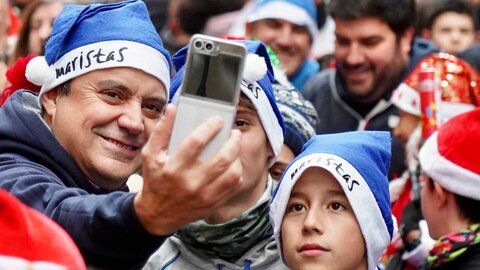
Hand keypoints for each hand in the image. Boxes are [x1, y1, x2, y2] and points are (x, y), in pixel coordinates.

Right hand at [134, 104, 242, 234]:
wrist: (157, 215)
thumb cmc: (155, 180)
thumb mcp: (150, 154)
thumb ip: (161, 131)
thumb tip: (173, 108)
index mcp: (173, 168)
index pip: (196, 143)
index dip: (210, 128)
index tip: (218, 119)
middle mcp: (190, 183)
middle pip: (221, 159)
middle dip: (233, 142)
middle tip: (234, 133)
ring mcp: (204, 195)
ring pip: (232, 174)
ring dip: (237, 157)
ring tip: (235, 147)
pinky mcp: (212, 203)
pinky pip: (233, 186)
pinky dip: (237, 172)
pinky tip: (233, 164)